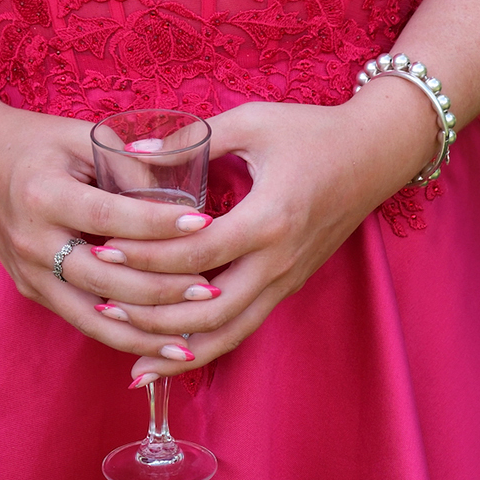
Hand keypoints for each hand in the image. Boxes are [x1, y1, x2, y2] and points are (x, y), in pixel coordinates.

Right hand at [0, 98, 227, 361]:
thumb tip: (179, 198)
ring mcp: (29, 273)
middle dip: (164, 288)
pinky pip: (81, 318)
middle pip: (107, 278)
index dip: (159, 224)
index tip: (205, 224)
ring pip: (94, 316)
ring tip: (193, 335)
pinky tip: (155, 340)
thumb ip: (126, 165)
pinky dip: (120, 333)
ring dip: (146, 329)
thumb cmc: (36, 141)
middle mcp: (33, 242)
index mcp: (44, 194)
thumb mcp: (79, 137)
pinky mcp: (30, 291)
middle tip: (213, 289)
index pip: (111, 217)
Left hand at [82, 84, 438, 381]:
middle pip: (209, 310)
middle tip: (104, 304)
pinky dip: (208, 346)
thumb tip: (134, 153)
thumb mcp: (252, 121)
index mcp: (269, 217)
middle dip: (153, 313)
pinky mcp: (289, 285)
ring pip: (229, 333)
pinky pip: (244, 326)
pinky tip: (173, 356)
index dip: (147, 254)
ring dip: (178, 348)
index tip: (104, 247)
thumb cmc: (311, 131)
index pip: (196, 253)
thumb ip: (194, 139)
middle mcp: (279, 260)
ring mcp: (287, 279)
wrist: (375, 154)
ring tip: (132, 358)